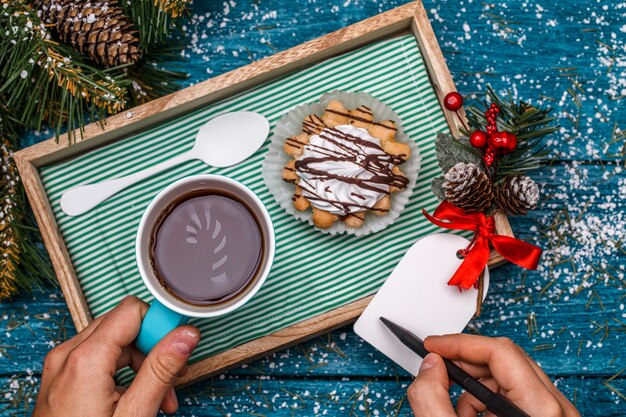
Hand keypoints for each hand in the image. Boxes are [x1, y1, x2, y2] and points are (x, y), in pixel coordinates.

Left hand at [33, 296, 199, 416]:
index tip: (179, 346)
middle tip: (171, 378)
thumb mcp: (134, 414)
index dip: (161, 326)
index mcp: (85, 359)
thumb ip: (161, 370)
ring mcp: (61, 367)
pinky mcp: (61, 378)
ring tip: (158, 396)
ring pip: (114, 341)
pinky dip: (123, 372)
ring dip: (141, 363)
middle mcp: (67, 355)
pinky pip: (99, 358)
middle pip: (124, 325)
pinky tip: (136, 397)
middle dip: (153, 347)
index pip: (132, 311)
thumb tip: (186, 335)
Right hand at [407, 334, 579, 416]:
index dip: (458, 344)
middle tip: (437, 374)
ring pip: (511, 377)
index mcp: (539, 410)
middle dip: (464, 366)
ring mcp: (557, 416)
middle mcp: (557, 410)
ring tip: (456, 411)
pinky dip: (489, 402)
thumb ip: (432, 399)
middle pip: (506, 360)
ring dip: (475, 388)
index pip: (498, 351)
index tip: (432, 346)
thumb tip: (430, 365)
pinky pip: (518, 395)